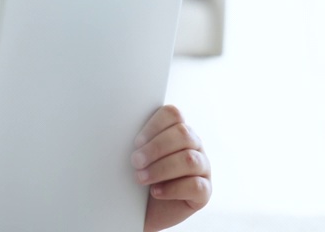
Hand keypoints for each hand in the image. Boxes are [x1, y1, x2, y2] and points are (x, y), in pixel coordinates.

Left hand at [131, 105, 210, 231]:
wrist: (143, 210)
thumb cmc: (138, 178)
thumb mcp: (135, 156)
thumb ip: (136, 142)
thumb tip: (119, 129)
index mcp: (177, 130)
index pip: (173, 114)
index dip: (154, 125)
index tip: (136, 142)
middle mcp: (194, 145)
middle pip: (183, 134)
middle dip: (156, 148)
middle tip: (136, 162)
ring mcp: (203, 168)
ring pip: (190, 160)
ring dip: (161, 168)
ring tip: (141, 178)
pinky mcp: (204, 192)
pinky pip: (196, 186)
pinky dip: (172, 189)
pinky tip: (156, 192)